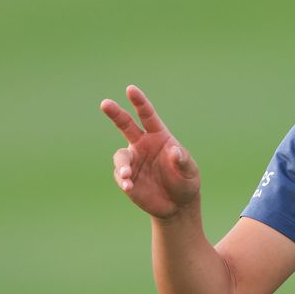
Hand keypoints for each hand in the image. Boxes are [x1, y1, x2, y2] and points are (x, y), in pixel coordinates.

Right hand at [100, 85, 199, 218]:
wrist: (177, 204)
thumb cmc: (186, 181)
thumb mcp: (189, 171)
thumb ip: (182, 160)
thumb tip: (174, 151)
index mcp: (158, 136)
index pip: (147, 116)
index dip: (139, 102)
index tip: (130, 89)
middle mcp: (142, 145)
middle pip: (125, 125)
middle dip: (115, 113)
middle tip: (105, 103)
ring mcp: (133, 161)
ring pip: (121, 156)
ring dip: (123, 164)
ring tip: (127, 175)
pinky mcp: (127, 179)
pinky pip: (121, 176)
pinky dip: (123, 180)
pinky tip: (129, 187)